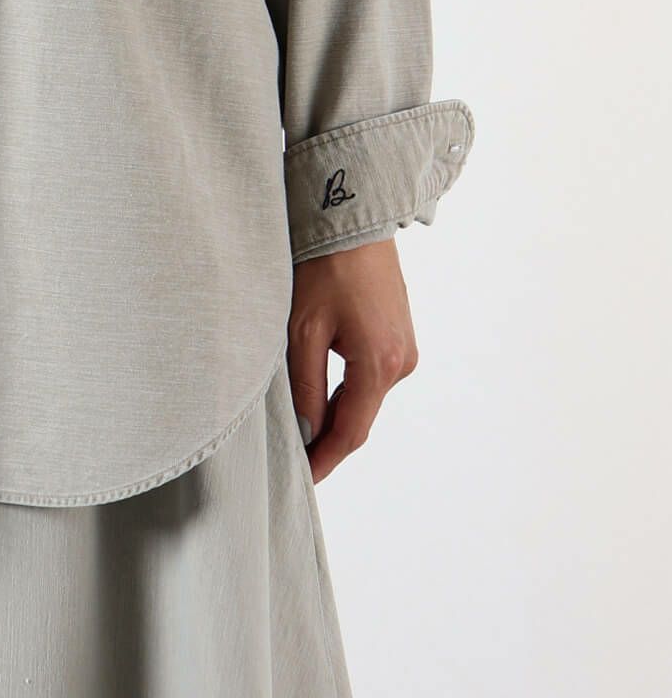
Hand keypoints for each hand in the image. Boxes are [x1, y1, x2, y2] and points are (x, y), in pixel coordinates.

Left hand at [287, 236, 418, 482]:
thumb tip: (306, 435)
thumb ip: (306, 387)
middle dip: (326, 440)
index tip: (301, 480)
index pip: (350, 432)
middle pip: (359, 418)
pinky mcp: (398, 335)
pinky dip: (345, 390)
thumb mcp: (302, 330)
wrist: (351, 218)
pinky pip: (369, 376)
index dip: (324, 460)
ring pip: (363, 398)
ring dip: (334, 414)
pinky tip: (318, 394)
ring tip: (298, 429)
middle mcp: (401, 362)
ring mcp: (404, 348)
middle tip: (292, 460)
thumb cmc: (322, 268)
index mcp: (380, 364)